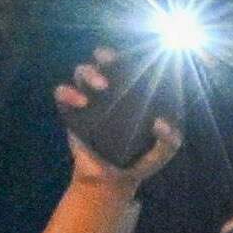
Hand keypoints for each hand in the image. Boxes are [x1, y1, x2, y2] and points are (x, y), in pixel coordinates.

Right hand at [48, 55, 177, 194]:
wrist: (113, 178)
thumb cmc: (142, 157)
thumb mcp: (163, 151)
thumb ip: (170, 139)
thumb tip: (161, 123)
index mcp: (134, 92)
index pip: (131, 65)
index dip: (132, 54)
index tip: (136, 55)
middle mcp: (111, 90)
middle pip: (103, 61)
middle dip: (105, 55)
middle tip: (110, 61)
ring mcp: (90, 98)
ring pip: (82, 72)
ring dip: (89, 73)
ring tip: (102, 87)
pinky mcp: (71, 110)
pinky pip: (63, 93)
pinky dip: (67, 92)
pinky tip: (80, 101)